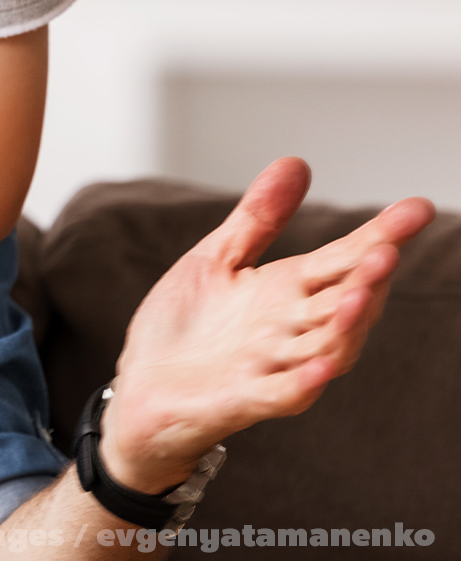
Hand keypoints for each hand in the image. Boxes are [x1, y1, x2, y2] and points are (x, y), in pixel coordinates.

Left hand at [100, 156, 432, 492]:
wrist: (143, 390)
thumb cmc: (186, 329)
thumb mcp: (217, 259)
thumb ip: (258, 218)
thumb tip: (297, 162)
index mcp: (285, 291)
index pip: (342, 260)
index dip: (379, 235)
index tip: (417, 208)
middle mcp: (289, 329)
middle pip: (342, 303)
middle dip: (368, 279)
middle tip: (388, 250)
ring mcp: (271, 366)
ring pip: (324, 348)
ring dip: (346, 326)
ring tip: (361, 294)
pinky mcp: (244, 399)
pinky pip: (282, 394)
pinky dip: (303, 383)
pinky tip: (321, 370)